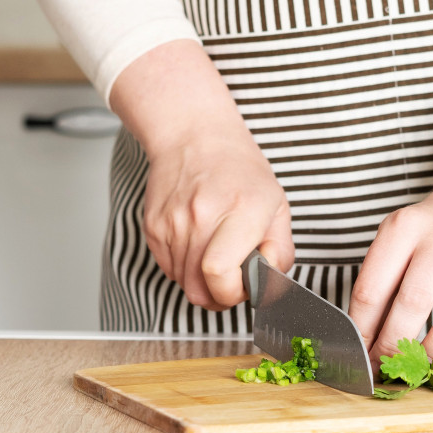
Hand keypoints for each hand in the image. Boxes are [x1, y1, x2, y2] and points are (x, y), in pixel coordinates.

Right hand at [109, 40, 293, 308]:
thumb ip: (280, 251)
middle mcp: (201, 217)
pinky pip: (169, 269)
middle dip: (220, 296)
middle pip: (199, 291)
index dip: (233, 292)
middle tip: (233, 278)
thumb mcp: (277, 206)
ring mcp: (172, 223)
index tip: (245, 284)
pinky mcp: (152, 227)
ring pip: (183, 284)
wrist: (194, 136)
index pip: (220, 274)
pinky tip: (198, 243)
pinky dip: (185, 267)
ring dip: (202, 281)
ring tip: (216, 252)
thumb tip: (267, 284)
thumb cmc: (239, 169)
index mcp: (240, 211)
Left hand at [348, 139, 432, 368]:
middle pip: (414, 298)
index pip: (372, 289)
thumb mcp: (397, 245)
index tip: (360, 356)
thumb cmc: (430, 237)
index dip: (362, 331)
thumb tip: (365, 344)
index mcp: (404, 227)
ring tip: (426, 363)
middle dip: (395, 342)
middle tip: (389, 367)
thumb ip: (381, 287)